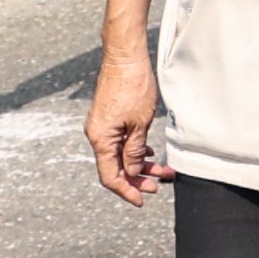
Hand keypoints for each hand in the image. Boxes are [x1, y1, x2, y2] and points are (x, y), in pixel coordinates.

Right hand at [87, 43, 166, 204]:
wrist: (124, 56)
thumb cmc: (133, 86)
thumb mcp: (140, 123)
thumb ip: (135, 150)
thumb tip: (133, 171)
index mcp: (101, 139)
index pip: (110, 176)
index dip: (126, 190)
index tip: (141, 200)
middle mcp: (97, 134)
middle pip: (115, 167)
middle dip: (137, 179)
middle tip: (158, 186)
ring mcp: (102, 125)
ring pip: (119, 154)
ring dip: (139, 164)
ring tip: (161, 170)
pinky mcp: (108, 117)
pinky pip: (119, 141)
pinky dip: (134, 150)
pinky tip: (149, 152)